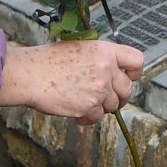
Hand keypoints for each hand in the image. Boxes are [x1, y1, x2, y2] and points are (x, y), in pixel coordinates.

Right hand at [0, 41, 144, 125]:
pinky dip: (88, 118)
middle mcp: (106, 69)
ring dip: (101, 107)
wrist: (29, 74)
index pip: (136, 61)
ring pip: (113, 105)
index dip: (133, 73)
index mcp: (104, 51)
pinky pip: (97, 117)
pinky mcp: (89, 106)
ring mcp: (98, 89)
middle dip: (118, 97)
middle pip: (127, 89)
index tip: (126, 78)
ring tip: (84, 103)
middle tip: (105, 99)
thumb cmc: (47, 61)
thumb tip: (112, 72)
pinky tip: (76, 113)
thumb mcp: (78, 48)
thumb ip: (99, 59)